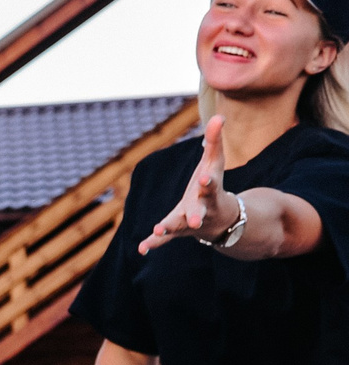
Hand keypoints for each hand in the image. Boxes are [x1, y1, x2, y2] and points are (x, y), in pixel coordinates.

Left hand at [138, 115, 238, 253]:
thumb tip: (218, 115)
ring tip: (158, 229)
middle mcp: (201, 208)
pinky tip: (141, 249)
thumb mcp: (214, 163)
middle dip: (196, 214)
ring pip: (179, 226)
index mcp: (210, 189)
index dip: (207, 181)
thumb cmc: (214, 185)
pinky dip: (153, 243)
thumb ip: (214, 141)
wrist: (222, 219)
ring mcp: (189, 221)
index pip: (210, 183)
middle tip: (194, 221)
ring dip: (169, 228)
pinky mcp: (178, 231)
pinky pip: (165, 239)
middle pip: (199, 211)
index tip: (203, 178)